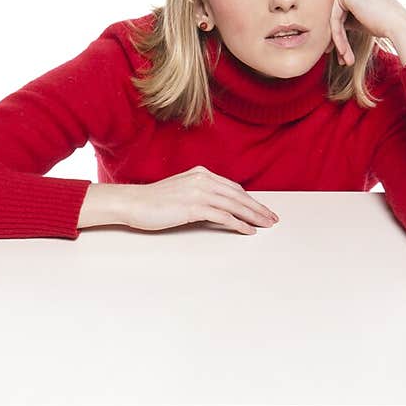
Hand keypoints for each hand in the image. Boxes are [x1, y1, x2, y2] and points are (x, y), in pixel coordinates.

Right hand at [121, 168, 278, 234]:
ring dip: (253, 216)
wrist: (133, 202)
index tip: (261, 209)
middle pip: (238, 195)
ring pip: (234, 204)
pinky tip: (248, 230)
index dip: (250, 199)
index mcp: (201, 174)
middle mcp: (203, 179)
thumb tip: (215, 208)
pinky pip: (223, 216)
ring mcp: (199, 192)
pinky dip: (239, 224)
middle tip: (272, 218)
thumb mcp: (180, 192)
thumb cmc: (153, 201)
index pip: (233, 187)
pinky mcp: (194, 206)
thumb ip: (198, 194)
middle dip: (258, 208)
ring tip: (266, 225)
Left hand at [329, 0, 405, 65]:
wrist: (397, 24)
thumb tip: (329, 25)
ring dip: (339, 41)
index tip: (342, 50)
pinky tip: (344, 52)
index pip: (342, 7)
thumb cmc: (383, 23)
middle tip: (341, 57)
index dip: (340, 30)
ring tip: (345, 59)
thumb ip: (345, 15)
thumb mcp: (360, 17)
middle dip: (337, 37)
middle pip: (336, 11)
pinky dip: (338, 37)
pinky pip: (335, 18)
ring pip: (334, 17)